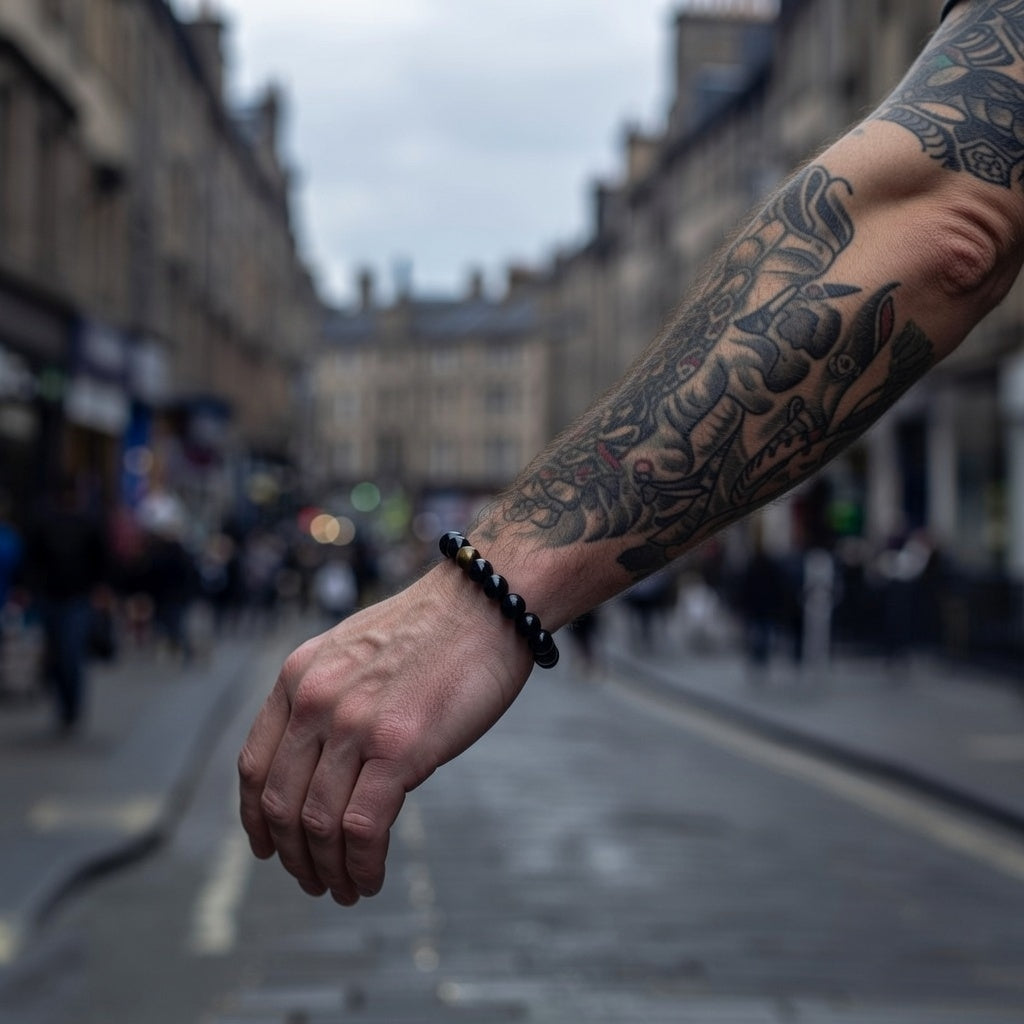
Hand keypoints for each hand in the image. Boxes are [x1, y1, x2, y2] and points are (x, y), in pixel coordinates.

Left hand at [238, 565, 532, 903]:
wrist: (485, 602)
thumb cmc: (434, 629)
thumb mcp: (355, 649)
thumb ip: (329, 697)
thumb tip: (324, 759)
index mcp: (298, 676)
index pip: (253, 765)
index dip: (255, 819)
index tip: (266, 848)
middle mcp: (315, 700)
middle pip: (281, 803)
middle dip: (293, 856)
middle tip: (313, 882)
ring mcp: (354, 724)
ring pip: (319, 824)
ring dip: (327, 870)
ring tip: (345, 890)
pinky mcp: (399, 747)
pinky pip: (363, 828)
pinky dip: (362, 865)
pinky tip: (371, 877)